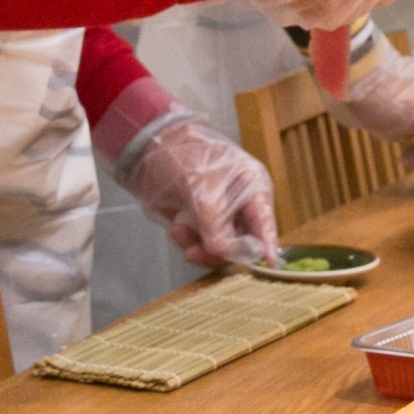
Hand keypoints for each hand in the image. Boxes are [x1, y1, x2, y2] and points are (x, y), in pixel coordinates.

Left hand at [110, 104, 277, 267]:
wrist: (146, 146)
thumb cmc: (182, 155)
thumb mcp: (202, 189)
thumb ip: (216, 225)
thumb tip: (223, 254)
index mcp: (252, 186)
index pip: (265, 223)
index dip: (267, 246)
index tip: (267, 267)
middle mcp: (241, 203)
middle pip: (243, 242)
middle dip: (219, 250)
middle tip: (193, 253)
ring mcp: (220, 213)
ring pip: (220, 247)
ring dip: (199, 247)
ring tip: (177, 233)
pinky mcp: (200, 221)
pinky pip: (201, 243)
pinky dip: (188, 242)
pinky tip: (174, 229)